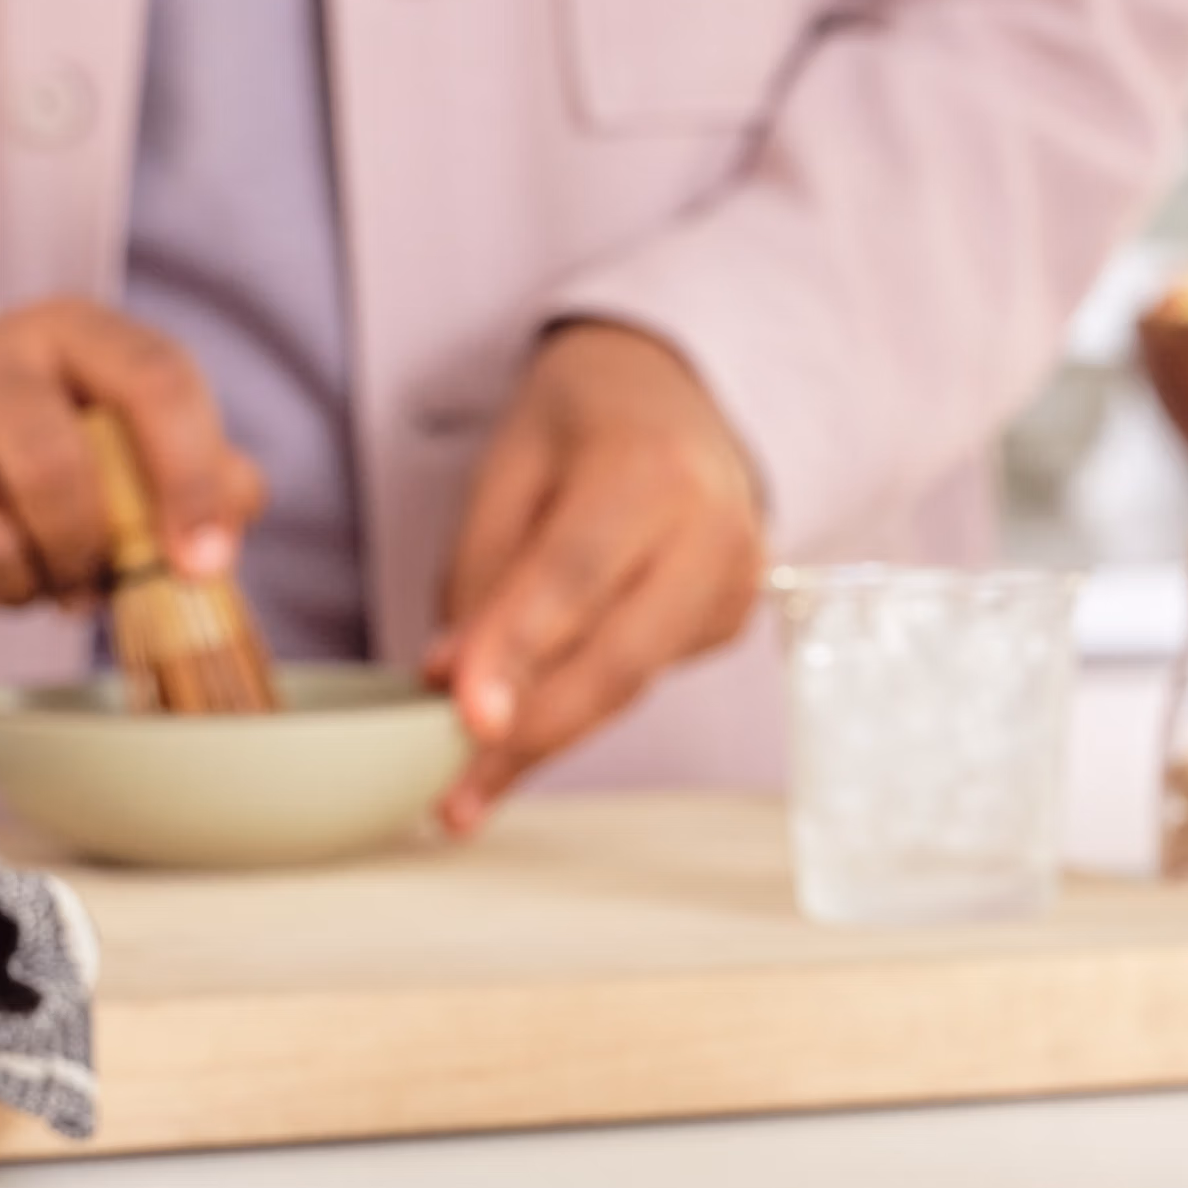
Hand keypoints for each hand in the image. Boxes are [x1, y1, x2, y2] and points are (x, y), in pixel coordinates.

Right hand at [0, 299, 263, 631]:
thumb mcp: (117, 421)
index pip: (155, 381)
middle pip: (54, 476)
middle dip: (85, 557)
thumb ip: (200, 464)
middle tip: (86, 581)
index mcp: (75, 332)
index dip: (190, 479)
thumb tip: (235, 514)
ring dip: (21, 593)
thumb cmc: (36, 426)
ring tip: (26, 576)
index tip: (199, 562)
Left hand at [429, 321, 765, 831]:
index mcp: (649, 467)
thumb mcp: (507, 466)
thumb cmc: (579, 424)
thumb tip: (451, 681)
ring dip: (546, 740)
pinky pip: (644, 679)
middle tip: (454, 793)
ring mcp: (735, 581)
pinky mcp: (730, 621)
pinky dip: (578, 710)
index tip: (465, 717)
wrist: (672, 394)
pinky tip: (526, 732)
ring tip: (468, 789)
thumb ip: (482, 570)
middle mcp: (713, 528)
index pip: (575, 574)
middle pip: (620, 655)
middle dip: (532, 731)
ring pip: (632, 685)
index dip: (519, 651)